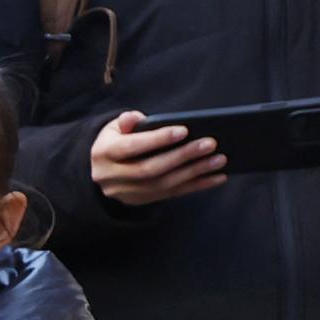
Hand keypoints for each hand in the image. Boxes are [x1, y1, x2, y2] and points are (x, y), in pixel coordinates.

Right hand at [87, 111, 225, 207]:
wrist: (100, 169)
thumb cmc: (116, 140)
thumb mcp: (114, 127)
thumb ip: (126, 121)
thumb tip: (135, 118)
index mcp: (104, 153)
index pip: (131, 147)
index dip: (157, 140)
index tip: (184, 130)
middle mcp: (112, 177)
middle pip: (150, 169)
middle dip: (182, 156)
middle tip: (210, 144)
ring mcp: (126, 193)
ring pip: (164, 185)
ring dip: (194, 172)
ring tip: (219, 160)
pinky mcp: (141, 201)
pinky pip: (172, 194)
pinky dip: (196, 186)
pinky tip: (216, 177)